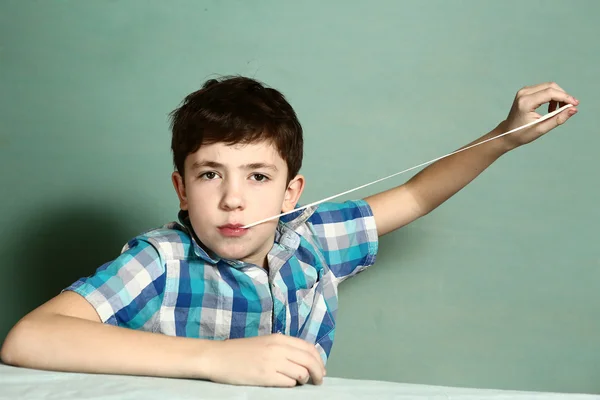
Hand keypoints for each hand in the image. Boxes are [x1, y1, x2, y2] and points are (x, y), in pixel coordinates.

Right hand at [205, 334, 325, 386]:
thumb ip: (284, 348)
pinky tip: (285, 384)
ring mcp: (272, 362)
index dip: (319, 360)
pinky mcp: (265, 376)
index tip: (321, 369)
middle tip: (318, 381)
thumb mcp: (265, 343)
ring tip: (298, 382)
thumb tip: (303, 360)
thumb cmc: (241, 351)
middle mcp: (278, 348)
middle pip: (309, 361)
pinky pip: (288, 383)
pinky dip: (291, 385)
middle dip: (318, 373)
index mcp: (279, 338)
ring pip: (301, 373)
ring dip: (303, 379)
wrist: (218, 357)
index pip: (309, 348)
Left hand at [500, 82, 578, 149]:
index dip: (565, 97)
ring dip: (557, 96)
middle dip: (563, 96)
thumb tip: (573, 109)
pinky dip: (551, 96)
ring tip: (556, 111)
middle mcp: (524, 93)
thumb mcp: (541, 129)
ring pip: (548, 86)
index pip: (550, 93)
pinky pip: (543, 89)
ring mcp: (523, 91)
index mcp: (526, 102)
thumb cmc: (522, 133)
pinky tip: (551, 108)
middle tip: (568, 108)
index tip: (575, 104)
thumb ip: (558, 118)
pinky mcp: (525, 92)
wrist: (507, 133)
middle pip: (551, 86)